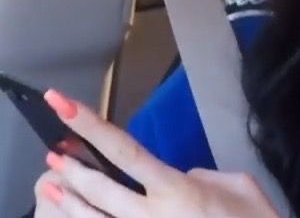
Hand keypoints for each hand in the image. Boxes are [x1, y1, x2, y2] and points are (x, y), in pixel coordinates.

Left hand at [33, 90, 278, 217]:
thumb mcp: (236, 185)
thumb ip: (201, 176)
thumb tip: (179, 176)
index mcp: (178, 190)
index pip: (125, 149)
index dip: (90, 125)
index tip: (66, 105)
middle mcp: (155, 217)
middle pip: (100, 189)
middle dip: (73, 167)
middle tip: (54, 151)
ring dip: (69, 201)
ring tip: (50, 183)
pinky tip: (73, 215)